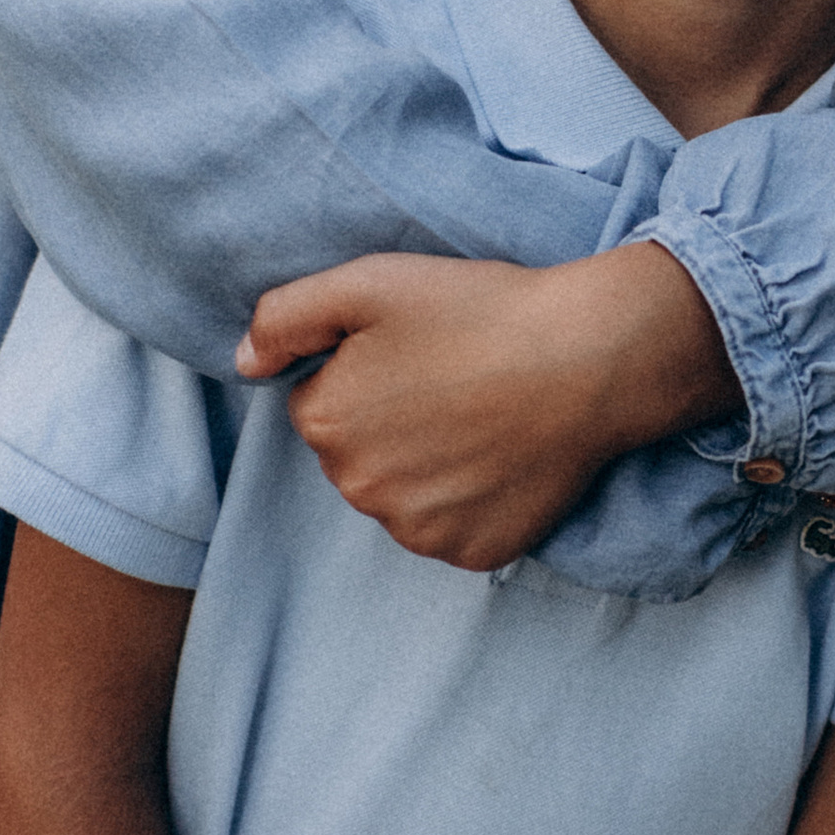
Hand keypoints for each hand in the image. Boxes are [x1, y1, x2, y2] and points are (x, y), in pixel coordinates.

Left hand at [235, 247, 732, 571]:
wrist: (589, 358)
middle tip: (454, 381)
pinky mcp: (473, 552)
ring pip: (402, 496)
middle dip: (392, 424)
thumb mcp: (368, 282)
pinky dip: (469, 502)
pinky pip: (451, 529)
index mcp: (327, 423)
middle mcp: (361, 490)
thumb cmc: (480, 311)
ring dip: (427, 468)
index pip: (323, 405)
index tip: (419, 353)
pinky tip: (500, 459)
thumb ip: (284, 317)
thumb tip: (245, 364)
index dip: (367, 374)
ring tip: (482, 418)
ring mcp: (418, 529)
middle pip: (358, 457)